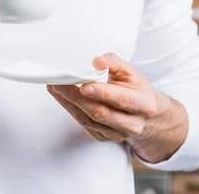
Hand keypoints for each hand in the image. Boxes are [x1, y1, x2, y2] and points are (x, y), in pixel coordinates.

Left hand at [48, 53, 187, 161]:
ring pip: (88, 121)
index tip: (84, 86)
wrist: (142, 112)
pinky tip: (61, 96)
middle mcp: (132, 124)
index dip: (102, 93)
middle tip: (59, 84)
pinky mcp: (103, 137)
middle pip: (101, 113)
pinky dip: (70, 109)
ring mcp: (117, 134)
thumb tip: (97, 61)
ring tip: (55, 87)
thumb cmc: (134, 88)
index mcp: (144, 104)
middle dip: (77, 98)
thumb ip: (114, 62)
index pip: (121, 99)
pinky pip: (83, 124)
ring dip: (69, 103)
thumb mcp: (130, 72)